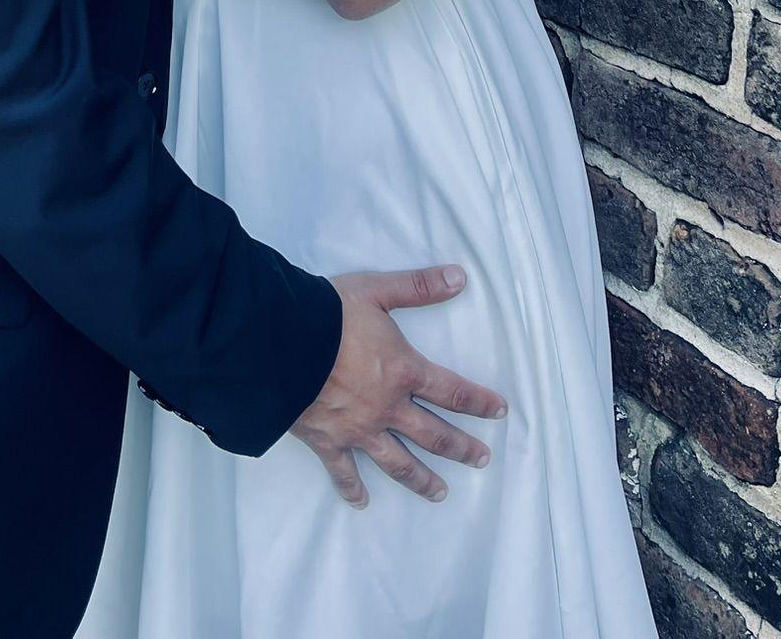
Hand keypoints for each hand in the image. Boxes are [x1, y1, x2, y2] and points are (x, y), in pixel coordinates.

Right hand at [290, 266, 506, 508]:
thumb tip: (461, 277)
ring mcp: (359, 429)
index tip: (500, 413)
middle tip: (481, 460)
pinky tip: (362, 503)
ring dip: (421, 479)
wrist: (281, 343)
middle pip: (432, 434)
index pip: (452, 391)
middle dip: (460, 448)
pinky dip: (352, 488)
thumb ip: (419, 286)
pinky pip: (344, 471)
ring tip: (440, 493)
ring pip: (397, 461)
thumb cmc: (330, 314)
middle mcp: (387, 407)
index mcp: (403, 371)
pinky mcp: (328, 441)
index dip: (479, 402)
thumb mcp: (377, 291)